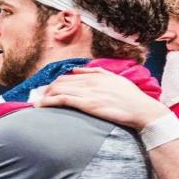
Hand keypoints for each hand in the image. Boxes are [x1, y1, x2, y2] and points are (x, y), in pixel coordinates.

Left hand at [37, 67, 169, 129]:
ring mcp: (89, 92)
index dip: (57, 82)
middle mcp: (91, 81)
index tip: (50, 89)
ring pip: (59, 89)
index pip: (69, 75)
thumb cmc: (132, 98)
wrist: (142, 110)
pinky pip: (63, 99)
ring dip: (45, 96)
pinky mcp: (88, 104)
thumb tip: (78, 69)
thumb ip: (98, 72)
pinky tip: (42, 106)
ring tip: (36, 104)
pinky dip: (50, 101)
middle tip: (39, 97)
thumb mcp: (117, 79)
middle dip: (47, 89)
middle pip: (61, 81)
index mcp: (98, 75)